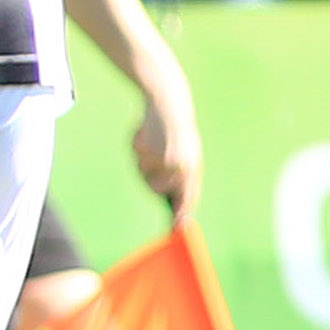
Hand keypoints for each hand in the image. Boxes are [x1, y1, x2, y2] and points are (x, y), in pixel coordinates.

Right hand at [134, 73, 203, 221]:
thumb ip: (182, 177)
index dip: (182, 212)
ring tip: (153, 146)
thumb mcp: (187, 155)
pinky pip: (137, 160)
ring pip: (145, 175)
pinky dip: (139, 150)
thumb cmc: (178, 133)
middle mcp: (178, 166)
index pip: (188, 197)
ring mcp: (159, 158)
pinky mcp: (143, 150)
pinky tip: (147, 137)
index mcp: (192, 168)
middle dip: (154, 181)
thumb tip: (174, 202)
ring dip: (145, 165)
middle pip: (159, 189)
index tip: (176, 224)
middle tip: (156, 164)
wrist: (167, 105)